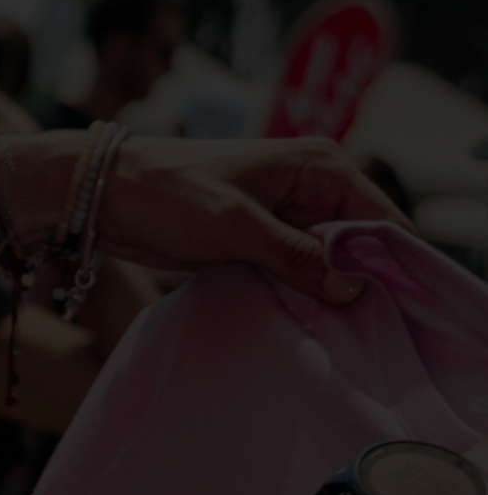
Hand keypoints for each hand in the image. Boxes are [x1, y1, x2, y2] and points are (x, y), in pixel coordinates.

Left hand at [0, 132, 397, 305]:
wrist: (104, 196)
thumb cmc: (166, 194)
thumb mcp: (235, 226)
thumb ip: (295, 255)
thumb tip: (350, 288)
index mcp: (320, 166)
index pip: (381, 217)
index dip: (388, 261)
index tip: (387, 308)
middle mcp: (312, 187)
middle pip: (359, 244)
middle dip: (355, 282)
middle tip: (351, 328)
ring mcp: (286, 215)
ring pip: (327, 262)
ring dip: (323, 292)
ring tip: (323, 327)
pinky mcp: (260, 240)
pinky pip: (294, 271)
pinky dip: (295, 292)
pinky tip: (294, 319)